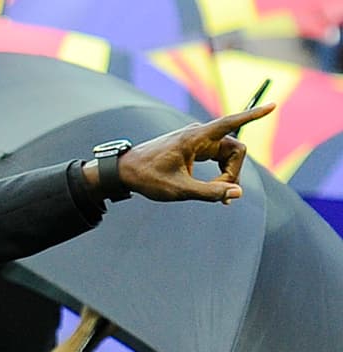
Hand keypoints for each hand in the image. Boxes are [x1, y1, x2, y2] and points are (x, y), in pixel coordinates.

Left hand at [116, 104, 273, 204]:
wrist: (126, 170)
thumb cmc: (148, 178)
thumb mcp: (179, 190)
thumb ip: (209, 193)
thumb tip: (237, 194)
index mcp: (196, 137)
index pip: (231, 122)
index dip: (254, 116)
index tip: (274, 105)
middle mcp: (200, 134)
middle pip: (234, 150)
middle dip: (234, 173)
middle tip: (221, 197)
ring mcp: (198, 140)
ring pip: (227, 155)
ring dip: (227, 175)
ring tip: (216, 197)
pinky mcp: (195, 147)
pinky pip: (217, 157)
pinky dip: (219, 173)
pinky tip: (215, 190)